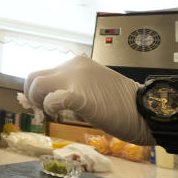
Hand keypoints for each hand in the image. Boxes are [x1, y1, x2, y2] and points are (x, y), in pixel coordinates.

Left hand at [20, 56, 152, 144]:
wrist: (145, 109)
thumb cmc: (123, 102)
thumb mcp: (94, 86)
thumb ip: (75, 86)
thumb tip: (54, 97)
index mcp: (77, 63)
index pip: (44, 72)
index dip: (37, 91)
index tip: (43, 105)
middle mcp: (73, 66)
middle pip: (33, 76)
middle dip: (32, 95)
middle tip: (43, 110)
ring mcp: (76, 79)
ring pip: (36, 84)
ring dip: (37, 101)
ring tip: (51, 113)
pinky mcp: (80, 96)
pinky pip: (52, 99)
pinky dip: (50, 107)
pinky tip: (58, 114)